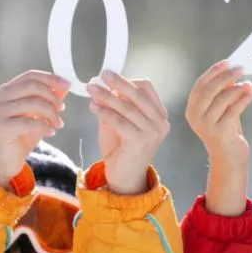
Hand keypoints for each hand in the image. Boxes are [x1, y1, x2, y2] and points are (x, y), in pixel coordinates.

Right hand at [0, 70, 70, 187]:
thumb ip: (49, 99)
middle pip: (32, 86)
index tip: (67, 85)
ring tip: (58, 124)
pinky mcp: (1, 127)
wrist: (3, 160)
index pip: (30, 75)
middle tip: (62, 109)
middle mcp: (0, 97)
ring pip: (33, 103)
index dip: (50, 78)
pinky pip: (30, 122)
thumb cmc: (20, 136)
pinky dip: (44, 126)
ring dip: (51, 113)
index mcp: (7, 90)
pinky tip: (50, 132)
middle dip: (52, 97)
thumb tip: (64, 85)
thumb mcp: (38, 114)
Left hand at [88, 71, 169, 194]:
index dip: (127, 80)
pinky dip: (105, 112)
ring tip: (91, 90)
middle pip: (138, 94)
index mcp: (159, 114)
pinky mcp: (141, 141)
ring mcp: (153, 132)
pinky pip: (120, 121)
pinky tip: (94, 108)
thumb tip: (99, 86)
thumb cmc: (121, 148)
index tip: (108, 76)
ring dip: (106, 96)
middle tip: (102, 74)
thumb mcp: (117, 121)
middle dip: (118, 82)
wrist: (125, 178)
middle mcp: (160, 122)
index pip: (147, 88)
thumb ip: (111, 105)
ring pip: (127, 107)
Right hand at [184, 61, 251, 165]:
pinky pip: (234, 110)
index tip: (228, 62)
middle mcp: (195, 117)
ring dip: (237, 87)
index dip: (214, 71)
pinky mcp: (219, 132)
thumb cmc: (226, 132)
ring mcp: (206, 125)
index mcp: (192, 109)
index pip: (200, 84)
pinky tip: (251, 92)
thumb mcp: (220, 110)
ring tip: (248, 82)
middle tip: (241, 68)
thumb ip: (222, 93)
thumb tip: (232, 70)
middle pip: (209, 89)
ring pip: (222, 99)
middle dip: (226, 76)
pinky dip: (244, 98)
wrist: (229, 159)